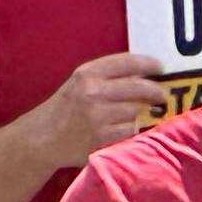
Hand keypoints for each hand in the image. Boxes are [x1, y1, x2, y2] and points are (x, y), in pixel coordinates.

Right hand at [26, 52, 165, 169]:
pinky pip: (131, 130)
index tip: (160, 67)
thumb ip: (107, 76)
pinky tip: (122, 130)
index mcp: (87, 74)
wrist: (40, 139)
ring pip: (137, 110)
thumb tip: (146, 72)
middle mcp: (93, 92)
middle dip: (156, 91)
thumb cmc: (64, 109)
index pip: (127, 62)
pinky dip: (131, 130)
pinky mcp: (102, 137)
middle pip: (140, 87)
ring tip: (135, 115)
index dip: (149, 63)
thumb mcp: (78, 83)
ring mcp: (98, 116)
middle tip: (162, 96)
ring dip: (140, 113)